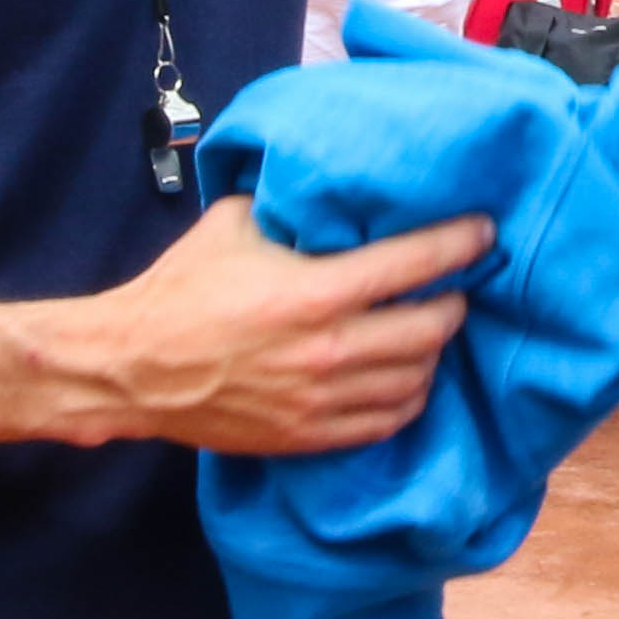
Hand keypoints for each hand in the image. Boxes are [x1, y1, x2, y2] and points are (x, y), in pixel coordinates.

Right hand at [54, 200, 487, 454]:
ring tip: (430, 329)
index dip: (461, 242)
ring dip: (434, 352)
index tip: (485, 231)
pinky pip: (387, 422)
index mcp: (315, 291)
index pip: (415, 263)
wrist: (134, 368)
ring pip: (416, 379)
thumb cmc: (182, 290)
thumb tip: (328, 183)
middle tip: (457, 285)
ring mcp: (322, 399)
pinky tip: (407, 377)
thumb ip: (288, 205)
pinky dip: (408, 398)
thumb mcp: (233, 224)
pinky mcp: (309, 436)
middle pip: (431, 327)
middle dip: (454, 301)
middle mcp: (329, 349)